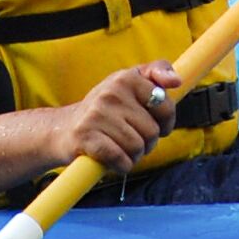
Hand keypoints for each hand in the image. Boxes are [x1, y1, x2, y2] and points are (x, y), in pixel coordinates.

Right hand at [44, 63, 177, 170]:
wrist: (62, 129)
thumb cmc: (104, 110)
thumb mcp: (128, 83)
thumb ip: (156, 73)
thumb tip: (176, 80)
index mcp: (125, 77)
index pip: (165, 105)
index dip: (166, 122)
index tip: (154, 124)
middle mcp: (110, 93)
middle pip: (152, 131)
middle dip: (146, 142)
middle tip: (129, 138)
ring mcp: (96, 115)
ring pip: (138, 147)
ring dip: (133, 156)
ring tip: (119, 147)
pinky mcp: (86, 137)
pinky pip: (121, 159)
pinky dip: (121, 165)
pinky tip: (112, 160)